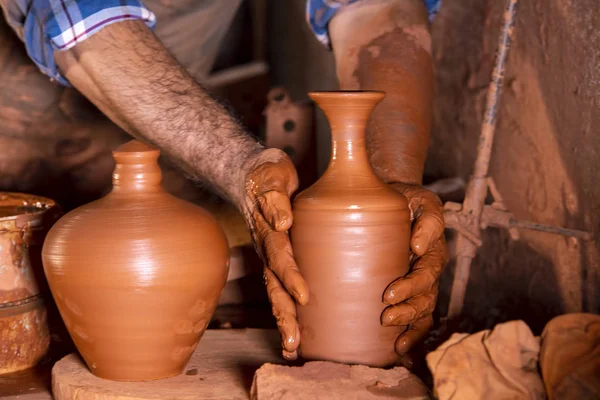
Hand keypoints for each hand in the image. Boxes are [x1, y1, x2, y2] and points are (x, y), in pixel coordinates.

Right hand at [240, 148, 307, 359]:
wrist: (254, 176)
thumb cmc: (267, 175)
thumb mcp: (270, 176)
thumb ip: (274, 196)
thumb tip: (285, 220)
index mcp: (269, 232)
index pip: (281, 257)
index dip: (292, 276)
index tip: (305, 296)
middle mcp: (268, 250)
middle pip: (275, 287)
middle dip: (285, 314)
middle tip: (294, 341)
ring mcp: (272, 259)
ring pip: (277, 295)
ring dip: (285, 322)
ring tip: (293, 349)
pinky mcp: (280, 261)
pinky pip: (283, 291)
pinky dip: (289, 315)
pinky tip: (298, 340)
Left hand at [382, 183, 447, 366]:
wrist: (393, 198)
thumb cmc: (405, 198)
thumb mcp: (421, 199)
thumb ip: (428, 217)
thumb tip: (418, 245)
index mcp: (432, 250)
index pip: (427, 273)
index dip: (411, 286)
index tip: (388, 294)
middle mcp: (429, 270)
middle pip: (425, 298)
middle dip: (407, 311)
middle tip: (385, 317)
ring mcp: (420, 284)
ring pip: (423, 312)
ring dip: (409, 326)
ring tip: (393, 340)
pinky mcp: (408, 291)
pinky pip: (416, 318)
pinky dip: (410, 335)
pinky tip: (397, 350)